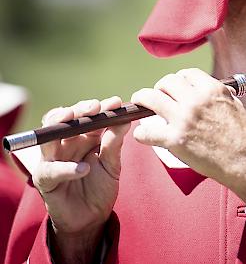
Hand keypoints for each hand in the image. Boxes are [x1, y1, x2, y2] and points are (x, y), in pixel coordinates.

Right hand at [32, 97, 129, 260]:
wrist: (91, 218)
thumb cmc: (100, 187)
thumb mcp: (112, 164)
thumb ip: (114, 143)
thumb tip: (125, 120)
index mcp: (83, 137)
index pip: (86, 115)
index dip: (99, 107)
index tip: (115, 102)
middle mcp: (66, 144)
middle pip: (65, 119)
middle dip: (79, 110)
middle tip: (95, 107)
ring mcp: (53, 159)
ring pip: (49, 137)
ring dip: (63, 127)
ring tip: (80, 123)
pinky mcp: (45, 179)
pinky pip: (51, 170)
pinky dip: (67, 168)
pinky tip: (84, 169)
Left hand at [131, 68, 245, 224]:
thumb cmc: (244, 136)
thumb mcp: (235, 105)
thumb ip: (218, 95)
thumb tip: (206, 91)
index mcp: (212, 90)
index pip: (186, 74)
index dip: (179, 80)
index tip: (175, 89)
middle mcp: (196, 100)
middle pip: (166, 82)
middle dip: (160, 88)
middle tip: (158, 97)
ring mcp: (183, 119)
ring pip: (149, 98)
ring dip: (142, 99)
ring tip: (141, 104)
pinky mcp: (175, 140)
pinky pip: (145, 132)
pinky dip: (142, 134)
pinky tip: (145, 136)